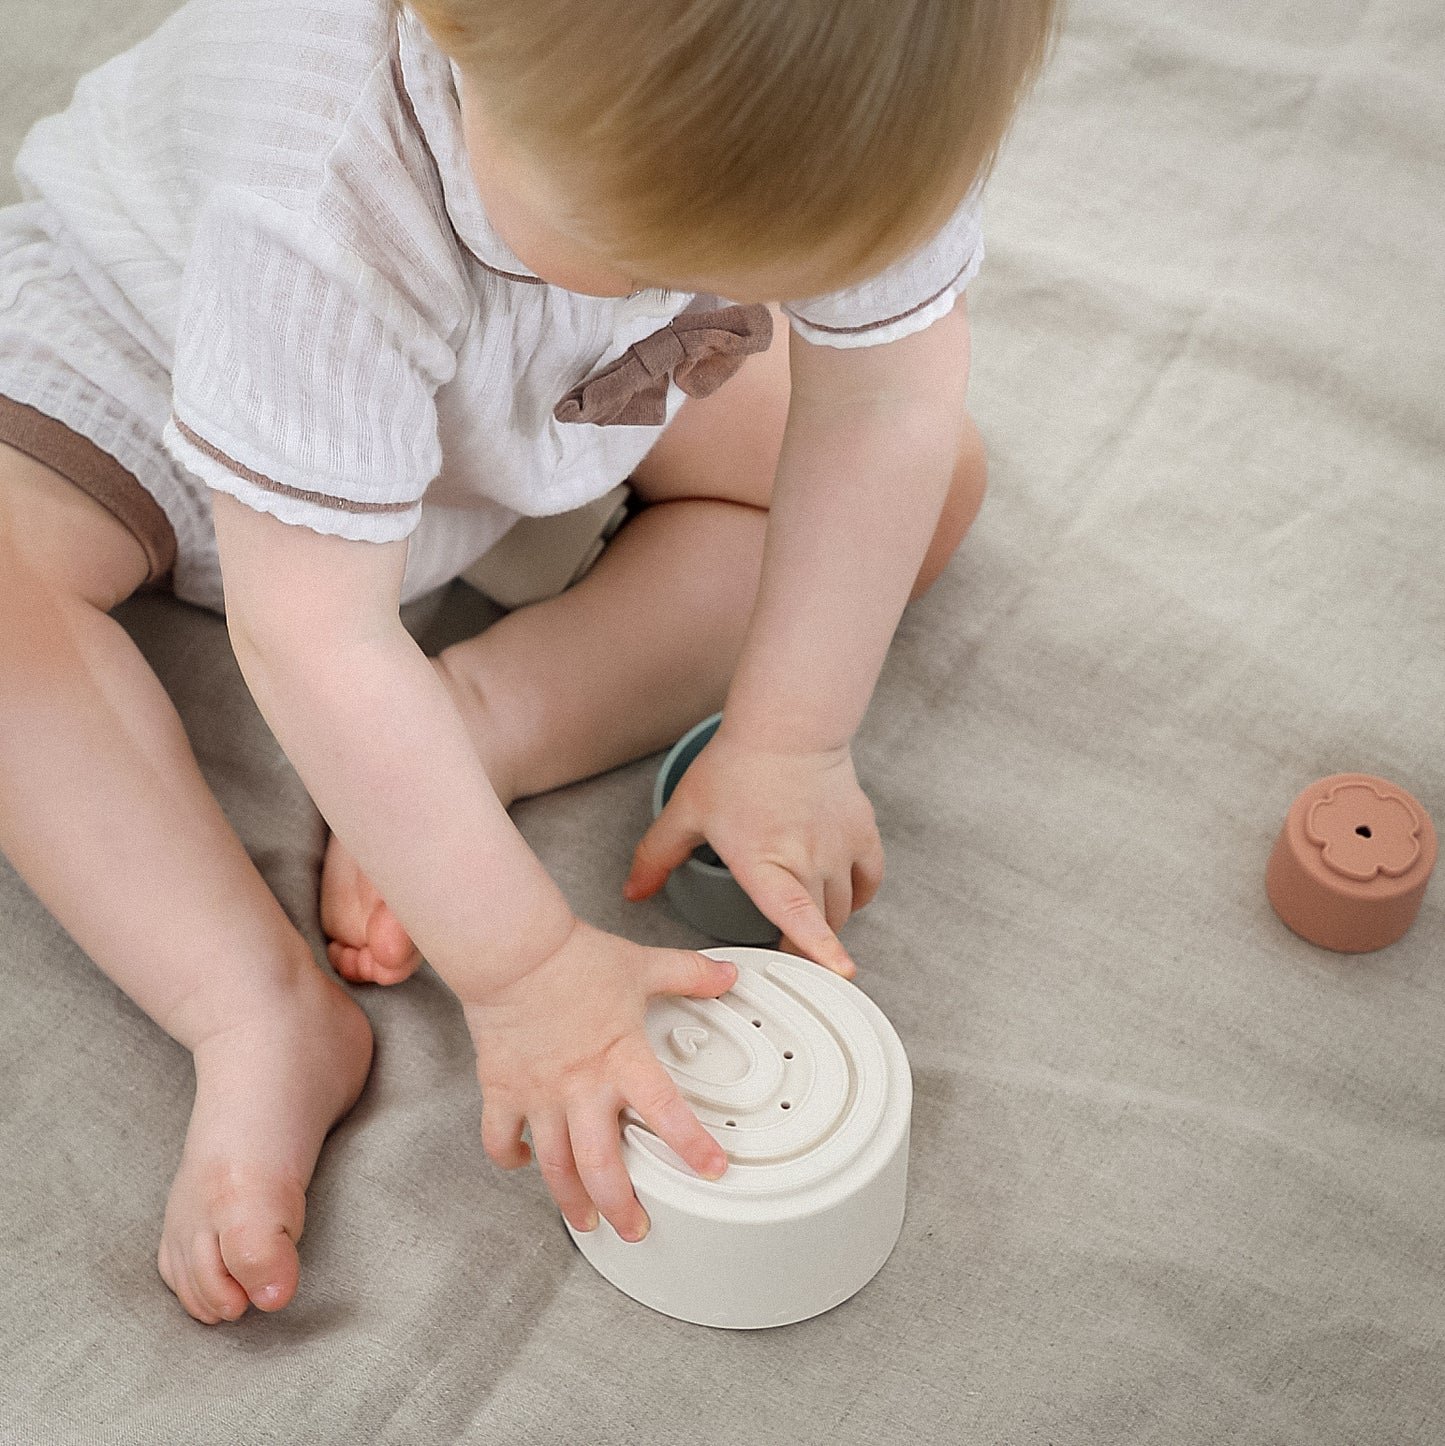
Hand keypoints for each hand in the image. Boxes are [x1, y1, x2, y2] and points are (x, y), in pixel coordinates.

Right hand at [460, 917, 737, 1240]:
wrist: (512, 951)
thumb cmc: (572, 958)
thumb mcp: (642, 964)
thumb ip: (688, 974)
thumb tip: (728, 973)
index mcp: (621, 1059)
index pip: (665, 1111)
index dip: (691, 1146)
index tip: (713, 1171)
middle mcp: (581, 1087)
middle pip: (602, 1166)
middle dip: (622, 1206)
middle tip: (636, 1228)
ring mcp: (539, 1095)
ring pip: (554, 1166)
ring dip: (571, 1200)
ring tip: (586, 1222)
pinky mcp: (502, 1091)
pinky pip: (501, 1139)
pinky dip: (510, 1158)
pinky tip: (522, 1163)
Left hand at [623, 727, 883, 978]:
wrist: (787, 725)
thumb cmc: (738, 765)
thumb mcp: (687, 811)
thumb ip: (657, 857)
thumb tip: (633, 891)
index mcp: (764, 861)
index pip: (796, 914)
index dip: (819, 947)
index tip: (840, 972)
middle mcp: (808, 860)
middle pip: (820, 924)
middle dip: (802, 947)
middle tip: (782, 950)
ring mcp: (840, 848)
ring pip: (844, 908)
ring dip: (828, 923)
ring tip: (807, 919)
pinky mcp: (863, 833)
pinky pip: (870, 881)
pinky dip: (858, 896)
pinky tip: (841, 895)